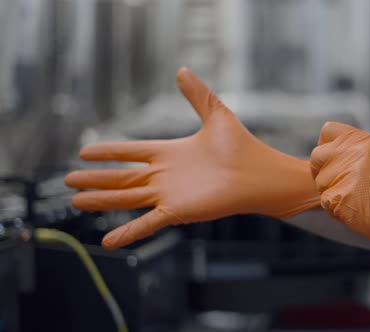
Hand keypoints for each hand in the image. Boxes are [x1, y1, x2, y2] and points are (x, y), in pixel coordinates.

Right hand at [65, 68, 319, 248]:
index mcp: (169, 152)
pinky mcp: (177, 210)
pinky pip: (147, 223)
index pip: (130, 152)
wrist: (259, 174)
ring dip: (101, 201)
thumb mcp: (215, 113)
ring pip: (126, 198)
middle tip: (69, 181)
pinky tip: (107, 240)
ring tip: (76, 201)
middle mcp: (165, 175)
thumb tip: (182, 70)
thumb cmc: (242, 147)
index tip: (84, 152)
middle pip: (121, 178)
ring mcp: (169, 194)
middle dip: (95, 180)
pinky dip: (128, 232)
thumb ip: (197, 94)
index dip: (107, 152)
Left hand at [310, 122, 369, 262]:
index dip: (327, 146)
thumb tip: (326, 152)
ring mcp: (346, 174)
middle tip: (341, 184)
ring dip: (332, 193)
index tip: (335, 160)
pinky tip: (357, 211)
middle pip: (317, 156)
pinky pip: (325, 202)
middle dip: (322, 171)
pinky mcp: (341, 197)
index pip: (327, 131)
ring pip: (320, 182)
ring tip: (357, 199)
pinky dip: (337, 210)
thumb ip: (353, 150)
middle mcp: (353, 152)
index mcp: (363, 140)